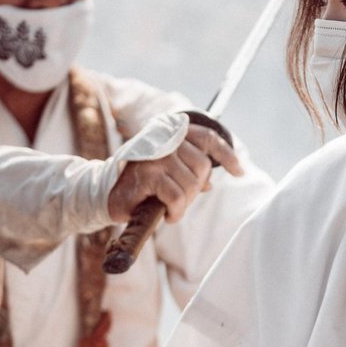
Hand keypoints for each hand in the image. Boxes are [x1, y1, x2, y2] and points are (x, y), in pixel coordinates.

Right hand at [108, 114, 243, 225]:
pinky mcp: (148, 174)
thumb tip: (209, 183)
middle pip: (202, 166)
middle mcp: (165, 139)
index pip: (207, 138)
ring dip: (184, 204)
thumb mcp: (167, 173)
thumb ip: (188, 171)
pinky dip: (175, 211)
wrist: (106, 193)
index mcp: (171, 133)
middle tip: (178, 200)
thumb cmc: (139, 184)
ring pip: (191, 184)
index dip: (227, 155)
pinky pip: (177, 197)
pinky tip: (166, 213)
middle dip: (195, 189)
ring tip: (169, 207)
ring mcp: (156, 155)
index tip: (239, 172)